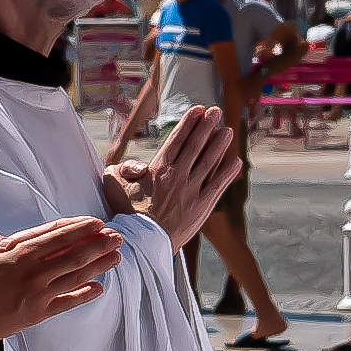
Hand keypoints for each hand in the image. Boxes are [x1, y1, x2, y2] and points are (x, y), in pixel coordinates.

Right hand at [0, 215, 123, 338]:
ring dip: (99, 266)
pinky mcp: (38, 314)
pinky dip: (84, 295)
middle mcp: (35, 274)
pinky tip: (99, 288)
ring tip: (116, 257)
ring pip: (76, 278)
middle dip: (99, 245)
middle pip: (75, 256)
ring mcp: (39, 296)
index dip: (80, 229)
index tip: (97, 223)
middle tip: (116, 237)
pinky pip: (67, 303)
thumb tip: (3, 238)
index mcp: (20, 255)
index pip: (58, 237)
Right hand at [99, 105, 239, 247]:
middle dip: (207, 126)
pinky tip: (237, 162)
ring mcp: (192, 190)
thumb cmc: (126, 212)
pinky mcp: (202, 206)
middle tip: (216, 112)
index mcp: (159, 168)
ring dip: (220, 144)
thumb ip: (123, 167)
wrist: (143, 241)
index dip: (189, 122)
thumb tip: (140, 164)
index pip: (178, 139)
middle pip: (197, 145)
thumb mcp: (113, 183)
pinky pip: (219, 185)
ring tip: (228, 131)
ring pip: (210, 161)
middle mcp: (178, 175)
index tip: (198, 109)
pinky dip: (229, 172)